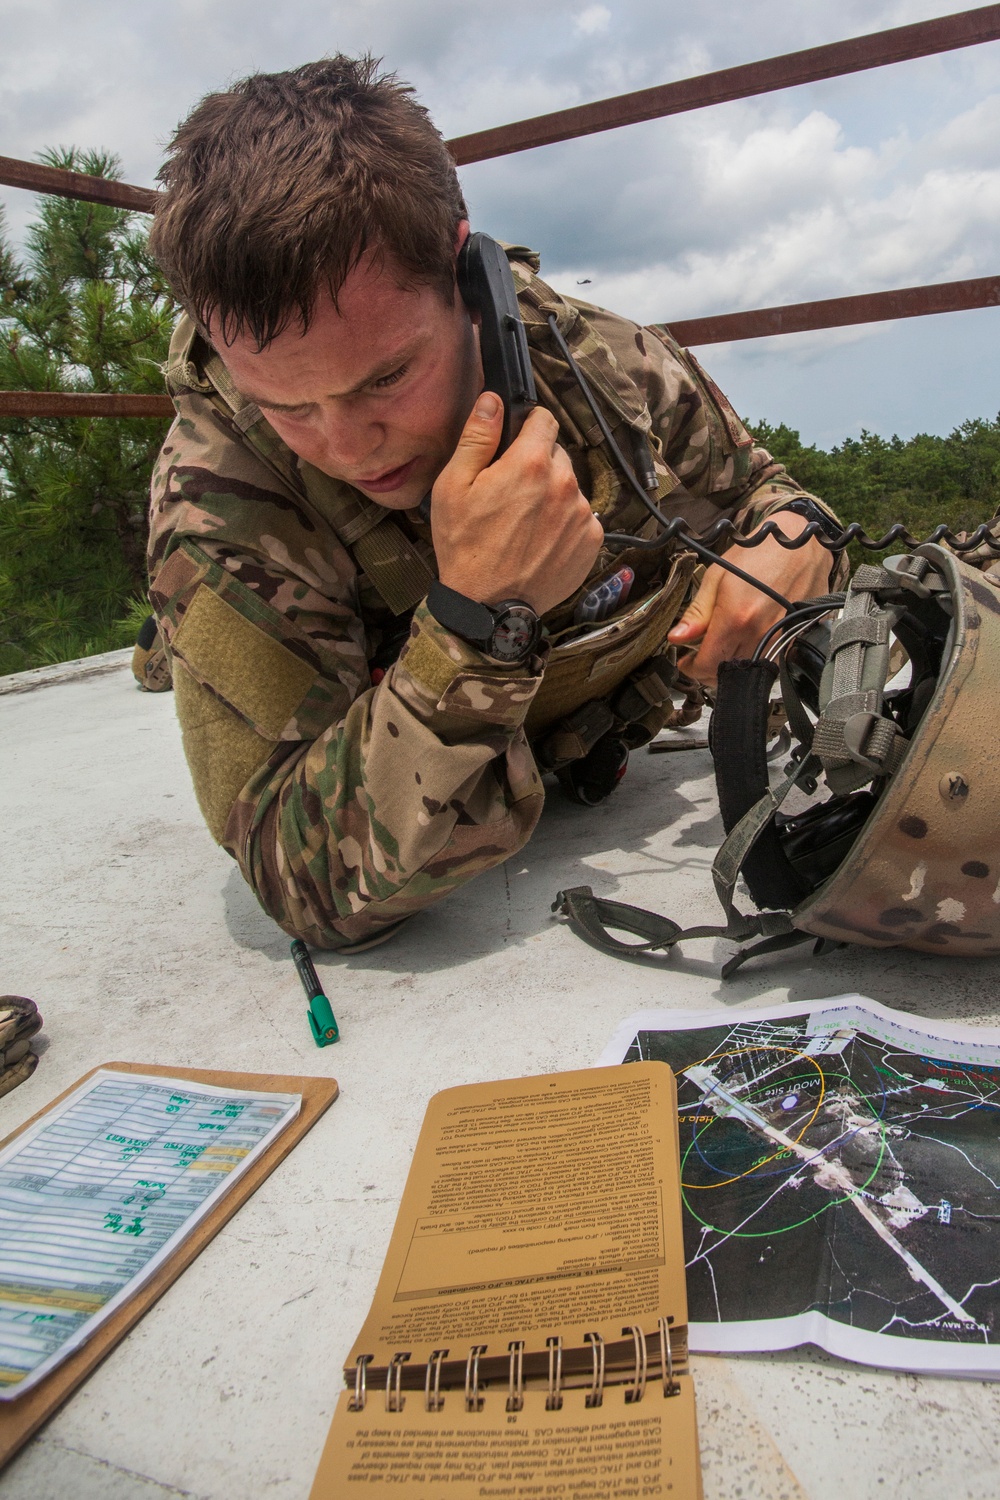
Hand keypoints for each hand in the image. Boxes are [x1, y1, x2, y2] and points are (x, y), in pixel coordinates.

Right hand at [431, 392, 603, 614]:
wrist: (488, 606)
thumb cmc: (464, 547)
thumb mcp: (453, 486)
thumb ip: (477, 437)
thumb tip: (493, 400)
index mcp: (530, 463)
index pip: (544, 419)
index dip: (527, 427)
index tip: (514, 442)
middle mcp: (565, 483)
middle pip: (556, 455)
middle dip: (536, 465)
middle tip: (510, 495)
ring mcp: (582, 514)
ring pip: (569, 487)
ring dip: (551, 496)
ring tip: (523, 524)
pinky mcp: (591, 540)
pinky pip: (581, 517)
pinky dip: (564, 524)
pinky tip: (539, 541)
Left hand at [667, 510, 833, 685]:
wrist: (801, 545)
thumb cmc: (759, 553)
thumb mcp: (717, 576)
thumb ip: (697, 612)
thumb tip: (676, 637)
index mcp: (735, 619)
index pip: (707, 665)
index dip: (691, 668)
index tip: (685, 661)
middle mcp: (758, 634)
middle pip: (726, 673)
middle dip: (707, 669)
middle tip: (700, 655)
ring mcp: (779, 639)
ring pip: (747, 669)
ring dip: (730, 665)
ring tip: (722, 646)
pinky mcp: (794, 638)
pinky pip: (768, 661)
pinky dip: (752, 658)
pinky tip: (745, 640)